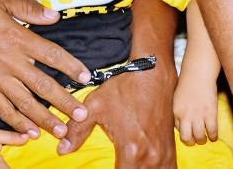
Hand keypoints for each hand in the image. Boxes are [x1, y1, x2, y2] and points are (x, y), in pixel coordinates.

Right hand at [0, 0, 90, 138]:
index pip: (51, 54)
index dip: (70, 66)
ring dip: (45, 118)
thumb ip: (27, 7)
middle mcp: (9, 62)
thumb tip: (53, 15)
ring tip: (62, 130)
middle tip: (82, 115)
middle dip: (64, 101)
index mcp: (16, 37)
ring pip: (25, 103)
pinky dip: (17, 123)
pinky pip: (3, 110)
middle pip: (42, 85)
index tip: (85, 76)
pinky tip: (30, 132)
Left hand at [60, 0, 177, 167]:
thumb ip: (77, 130)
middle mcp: (151, 156)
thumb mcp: (95, 105)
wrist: (154, 74)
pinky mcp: (171, 149)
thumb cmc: (125, 88)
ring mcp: (163, 154)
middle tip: (115, 167)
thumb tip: (61, 149)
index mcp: (132, 150)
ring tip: (127, 167)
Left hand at [173, 76, 217, 145]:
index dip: (184, 132)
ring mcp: (198, 115)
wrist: (198, 73)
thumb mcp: (177, 97)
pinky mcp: (210, 113)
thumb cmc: (188, 83)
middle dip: (191, 142)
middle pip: (186, 137)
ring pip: (199, 137)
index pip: (177, 129)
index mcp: (176, 111)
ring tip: (205, 138)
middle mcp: (185, 115)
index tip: (188, 131)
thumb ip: (179, 109)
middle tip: (195, 141)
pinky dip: (213, 136)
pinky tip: (214, 136)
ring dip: (202, 140)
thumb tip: (183, 122)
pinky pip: (212, 131)